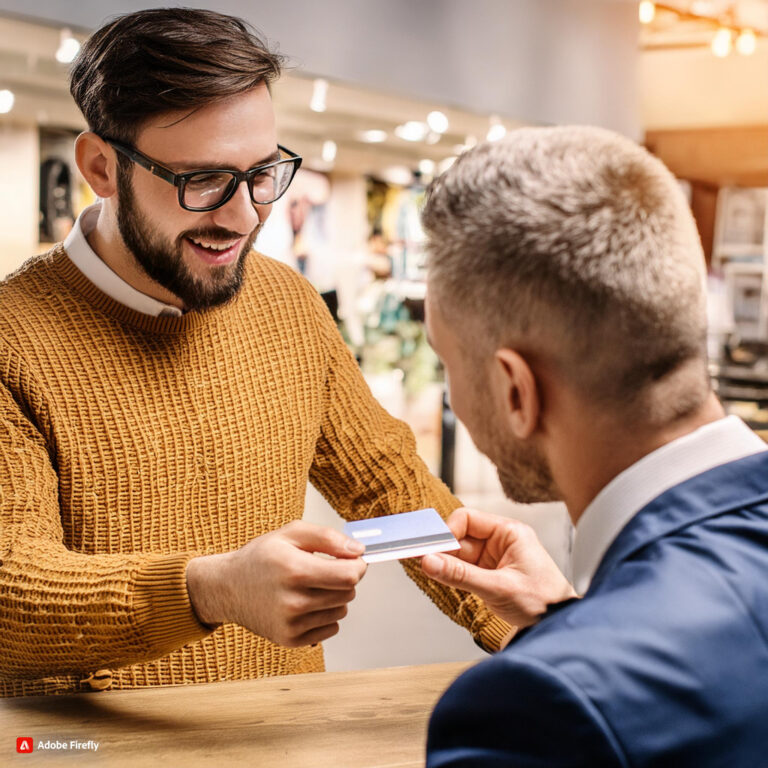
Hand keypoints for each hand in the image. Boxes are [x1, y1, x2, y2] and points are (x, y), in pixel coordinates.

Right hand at [186, 521, 366, 646]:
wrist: (227, 587)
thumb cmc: (260, 558)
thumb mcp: (291, 533)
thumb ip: (328, 538)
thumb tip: (358, 550)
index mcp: (295, 571)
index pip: (349, 576)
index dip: (358, 565)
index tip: (353, 560)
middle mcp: (293, 602)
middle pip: (348, 593)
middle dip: (344, 579)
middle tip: (324, 570)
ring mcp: (291, 624)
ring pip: (341, 611)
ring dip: (334, 597)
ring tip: (310, 586)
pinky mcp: (290, 640)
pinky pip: (331, 628)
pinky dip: (325, 615)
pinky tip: (305, 603)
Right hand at [421, 508, 575, 631]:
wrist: (559, 628)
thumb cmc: (544, 603)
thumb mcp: (498, 588)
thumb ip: (460, 575)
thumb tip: (429, 562)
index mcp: (509, 533)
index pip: (468, 519)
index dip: (448, 532)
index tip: (431, 549)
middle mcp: (501, 542)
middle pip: (460, 538)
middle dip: (443, 551)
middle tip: (423, 563)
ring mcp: (495, 559)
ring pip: (459, 556)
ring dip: (447, 566)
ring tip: (431, 574)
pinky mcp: (490, 576)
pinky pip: (464, 570)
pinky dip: (452, 576)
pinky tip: (442, 580)